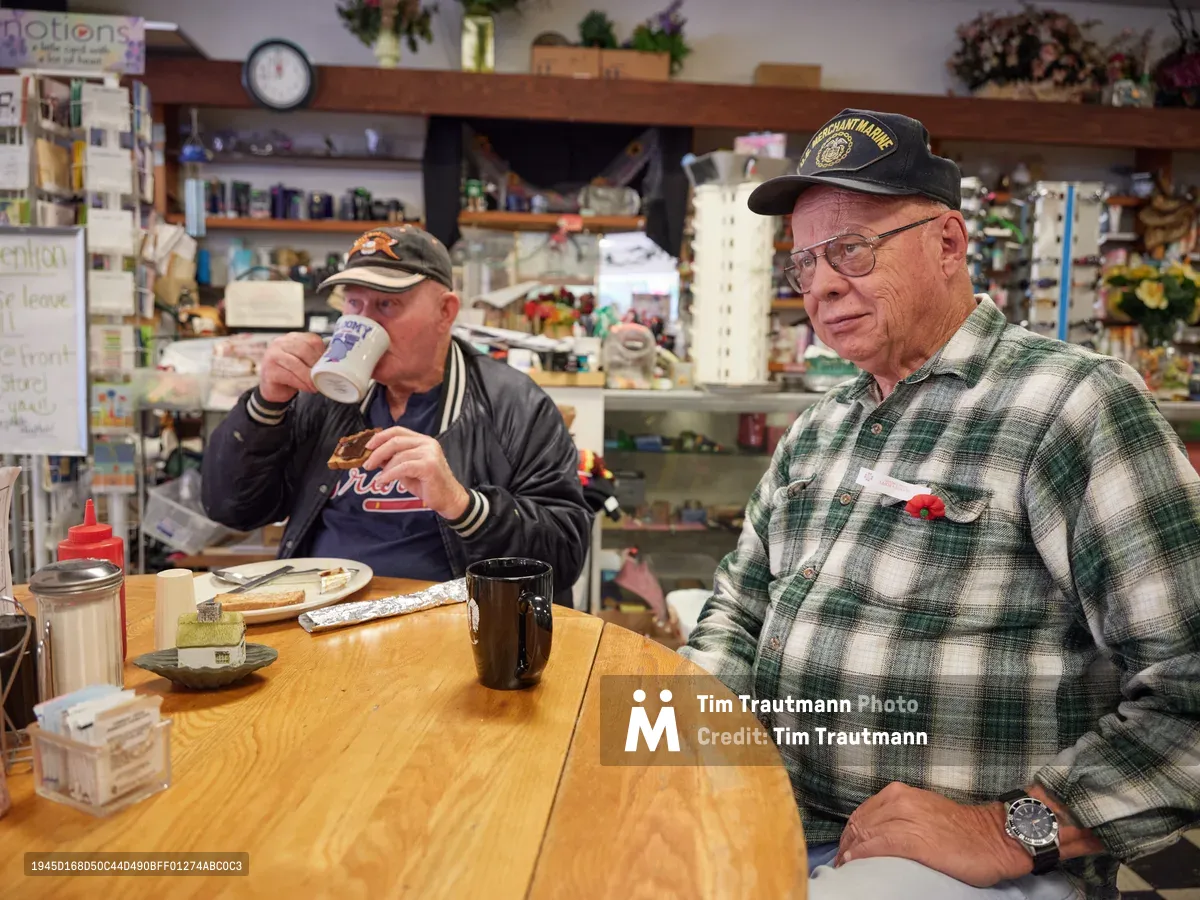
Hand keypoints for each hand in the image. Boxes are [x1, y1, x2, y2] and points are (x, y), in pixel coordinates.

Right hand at [258, 332, 325, 403]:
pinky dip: (301, 383)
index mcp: (292, 338)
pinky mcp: (269, 370)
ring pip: (296, 364)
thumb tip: (336, 361)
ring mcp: (273, 355)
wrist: (273, 388)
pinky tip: (307, 388)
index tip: (330, 365)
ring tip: (317, 385)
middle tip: (325, 377)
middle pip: (303, 350)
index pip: (311, 340)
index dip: (322, 353)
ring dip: (309, 376)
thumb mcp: (304, 362)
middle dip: (316, 365)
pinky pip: (288, 376)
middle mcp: (281, 343)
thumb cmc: (290, 373)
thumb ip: (315, 358)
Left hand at [363, 427, 469, 519]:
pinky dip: (389, 475)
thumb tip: (374, 456)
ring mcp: (429, 453)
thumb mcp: (407, 470)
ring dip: (384, 469)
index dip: (380, 437)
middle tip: (367, 465)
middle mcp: (427, 443)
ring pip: (398, 456)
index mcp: (423, 440)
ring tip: (378, 480)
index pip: (398, 431)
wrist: (448, 499)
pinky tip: (383, 482)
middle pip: (395, 441)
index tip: (367, 447)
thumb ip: (394, 460)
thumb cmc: (428, 485)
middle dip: (377, 453)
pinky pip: (402, 468)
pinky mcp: (429, 466)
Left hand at [834, 782, 1029, 886]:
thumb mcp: (923, 812)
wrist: (994, 838)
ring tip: (846, 866)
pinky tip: (855, 863)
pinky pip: (878, 846)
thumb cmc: (962, 830)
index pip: (861, 813)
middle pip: (859, 823)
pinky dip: (863, 855)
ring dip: (851, 852)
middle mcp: (900, 801)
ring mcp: (907, 819)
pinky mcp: (915, 840)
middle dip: (846, 843)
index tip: (845, 849)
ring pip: (865, 834)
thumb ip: (898, 817)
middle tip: (842, 861)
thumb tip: (873, 834)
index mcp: (899, 793)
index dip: (848, 833)